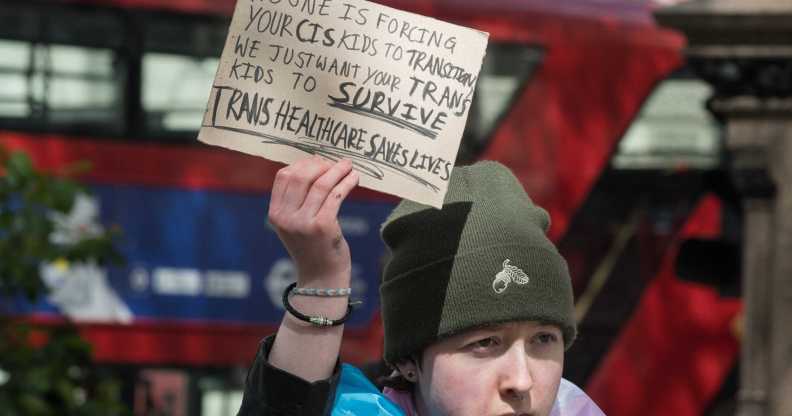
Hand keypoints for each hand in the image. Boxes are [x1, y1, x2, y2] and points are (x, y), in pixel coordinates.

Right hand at [268, 157, 358, 286]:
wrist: (321, 277)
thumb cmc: (312, 246)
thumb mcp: (295, 223)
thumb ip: (297, 199)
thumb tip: (315, 164)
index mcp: (276, 213)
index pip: (284, 176)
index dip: (303, 164)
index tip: (320, 161)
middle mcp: (286, 217)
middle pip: (301, 176)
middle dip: (321, 165)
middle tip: (337, 163)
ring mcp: (304, 222)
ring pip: (321, 184)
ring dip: (338, 170)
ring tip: (349, 166)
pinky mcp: (323, 226)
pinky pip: (336, 195)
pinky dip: (347, 182)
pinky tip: (354, 178)